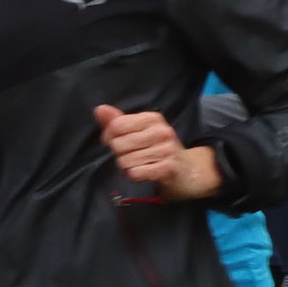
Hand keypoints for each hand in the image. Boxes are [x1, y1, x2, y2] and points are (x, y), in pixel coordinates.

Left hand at [95, 105, 223, 200]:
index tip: (118, 142)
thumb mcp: (140, 131)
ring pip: (124, 161)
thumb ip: (118, 121)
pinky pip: (135, 173)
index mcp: (152, 118)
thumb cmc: (158, 149)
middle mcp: (161, 131)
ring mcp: (166, 150)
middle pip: (118, 145)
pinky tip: (144, 173)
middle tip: (132, 156)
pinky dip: (134, 176)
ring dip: (127, 167)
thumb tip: (99, 109)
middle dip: (119, 155)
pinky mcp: (168, 168)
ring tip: (139, 165)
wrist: (188, 170)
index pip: (116, 126)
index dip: (109, 137)